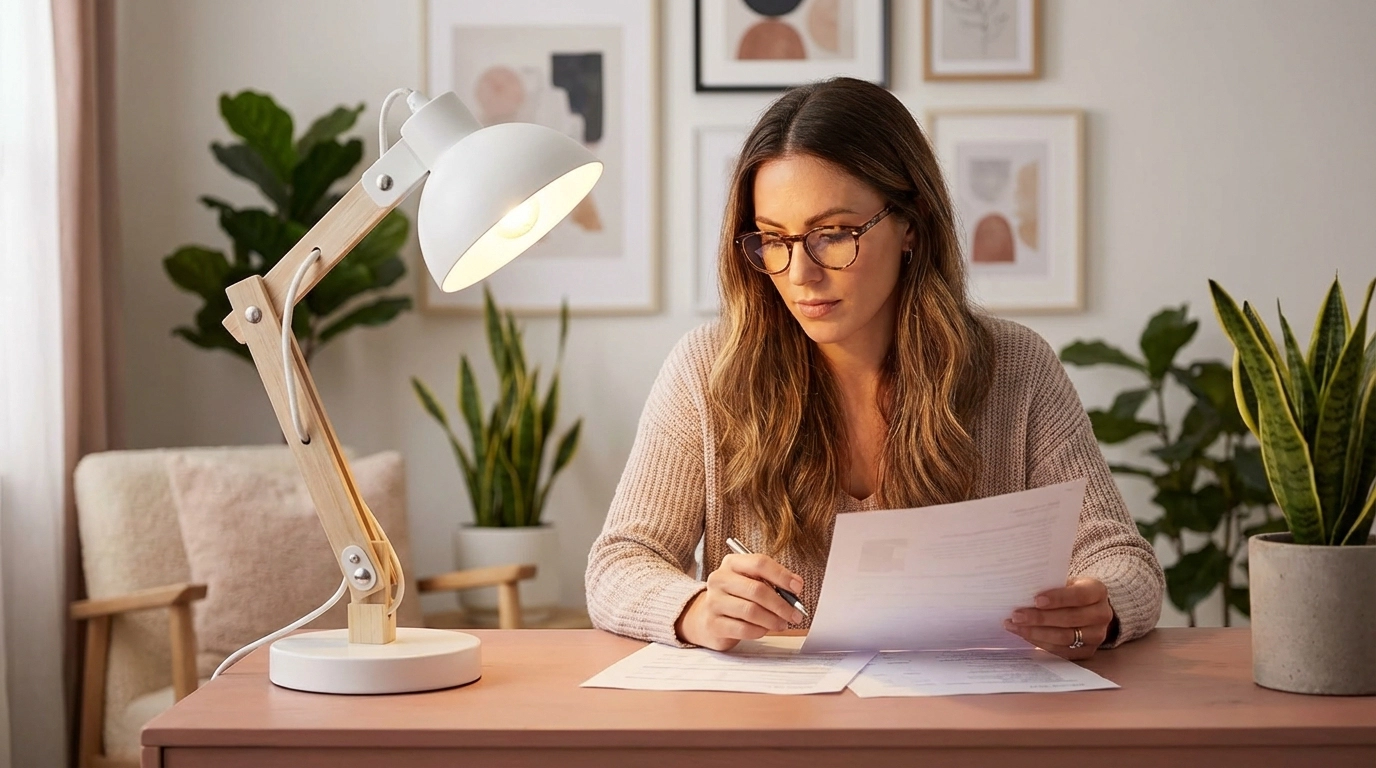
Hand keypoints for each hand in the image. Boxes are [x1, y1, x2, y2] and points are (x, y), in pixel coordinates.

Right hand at [675, 553, 805, 650]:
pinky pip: (744, 629)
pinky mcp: (713, 624)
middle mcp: (719, 579)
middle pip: (757, 590)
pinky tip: (764, 630)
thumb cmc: (735, 598)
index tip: (797, 587)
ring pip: (751, 611)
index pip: (759, 563)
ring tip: (782, 624)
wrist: (705, 617)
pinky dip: (760, 631)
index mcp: (732, 563)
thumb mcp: (749, 582)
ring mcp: (714, 602)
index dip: (782, 575)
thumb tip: (795, 587)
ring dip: (773, 619)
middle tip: (795, 614)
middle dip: (781, 604)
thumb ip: (771, 582)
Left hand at [1004, 576, 1114, 659]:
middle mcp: (1102, 615)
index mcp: (1098, 592)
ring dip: (1036, 633)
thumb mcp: (1066, 582)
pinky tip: (1024, 635)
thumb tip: (1021, 591)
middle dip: (1040, 618)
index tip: (1035, 600)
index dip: (1057, 599)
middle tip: (1017, 616)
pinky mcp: (1087, 651)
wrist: (1087, 608)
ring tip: (1015, 626)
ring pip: (1064, 637)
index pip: (1079, 595)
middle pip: (1070, 619)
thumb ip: (1050, 585)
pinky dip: (1040, 643)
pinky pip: (1061, 651)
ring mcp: (1097, 636)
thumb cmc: (1070, 591)